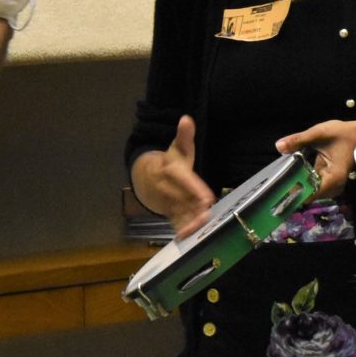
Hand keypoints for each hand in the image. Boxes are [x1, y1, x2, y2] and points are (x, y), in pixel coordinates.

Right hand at [133, 116, 215, 234]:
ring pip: (180, 213)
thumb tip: (186, 118)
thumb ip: (185, 136)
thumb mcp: (178, 148)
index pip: (184, 180)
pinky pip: (176, 222)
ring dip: (191, 222)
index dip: (194, 188)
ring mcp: (168, 202)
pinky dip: (182, 230)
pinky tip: (189, 238)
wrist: (146, 178)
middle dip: (195, 208)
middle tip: (208, 214)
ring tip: (202, 228)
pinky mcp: (170, 213)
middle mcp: (168, 188)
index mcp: (172, 171)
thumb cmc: (171, 162)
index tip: (207, 197)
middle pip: (183, 199)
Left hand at [276, 117, 355, 196]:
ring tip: (282, 181)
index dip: (295, 194)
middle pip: (310, 194)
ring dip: (298, 185)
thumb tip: (279, 146)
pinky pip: (315, 184)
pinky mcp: (330, 180)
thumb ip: (299, 139)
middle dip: (294, 189)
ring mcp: (333, 184)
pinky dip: (304, 180)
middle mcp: (334, 185)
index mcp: (334, 177)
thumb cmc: (345, 134)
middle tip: (275, 186)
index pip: (311, 194)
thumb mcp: (320, 133)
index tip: (279, 192)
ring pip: (312, 190)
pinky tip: (293, 174)